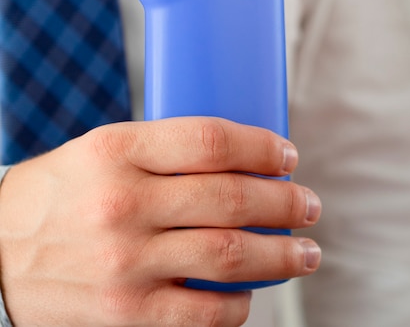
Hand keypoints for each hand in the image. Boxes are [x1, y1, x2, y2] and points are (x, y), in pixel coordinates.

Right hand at [0, 117, 320, 326]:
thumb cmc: (60, 191)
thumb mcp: (102, 150)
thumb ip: (164, 151)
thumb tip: (239, 159)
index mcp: (117, 151)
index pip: (210, 141)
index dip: (261, 147)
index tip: (287, 154)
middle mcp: (124, 205)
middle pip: (231, 200)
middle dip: (285, 202)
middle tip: (309, 203)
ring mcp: (127, 264)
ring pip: (229, 257)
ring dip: (282, 255)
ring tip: (307, 250)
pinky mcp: (126, 315)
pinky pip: (204, 313)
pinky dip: (239, 304)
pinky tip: (253, 293)